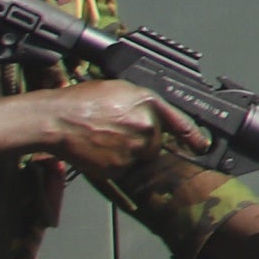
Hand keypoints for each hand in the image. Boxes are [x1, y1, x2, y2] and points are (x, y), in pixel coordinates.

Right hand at [0, 80, 202, 181]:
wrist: (55, 119)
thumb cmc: (80, 101)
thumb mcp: (118, 89)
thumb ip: (141, 103)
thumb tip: (155, 116)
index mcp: (148, 103)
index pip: (180, 122)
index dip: (194, 136)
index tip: (202, 146)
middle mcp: (147, 126)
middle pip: (155, 142)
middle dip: (141, 141)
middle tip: (114, 132)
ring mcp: (134, 148)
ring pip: (138, 156)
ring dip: (126, 152)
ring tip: (101, 138)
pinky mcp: (120, 166)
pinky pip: (122, 169)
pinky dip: (112, 163)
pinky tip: (96, 149)